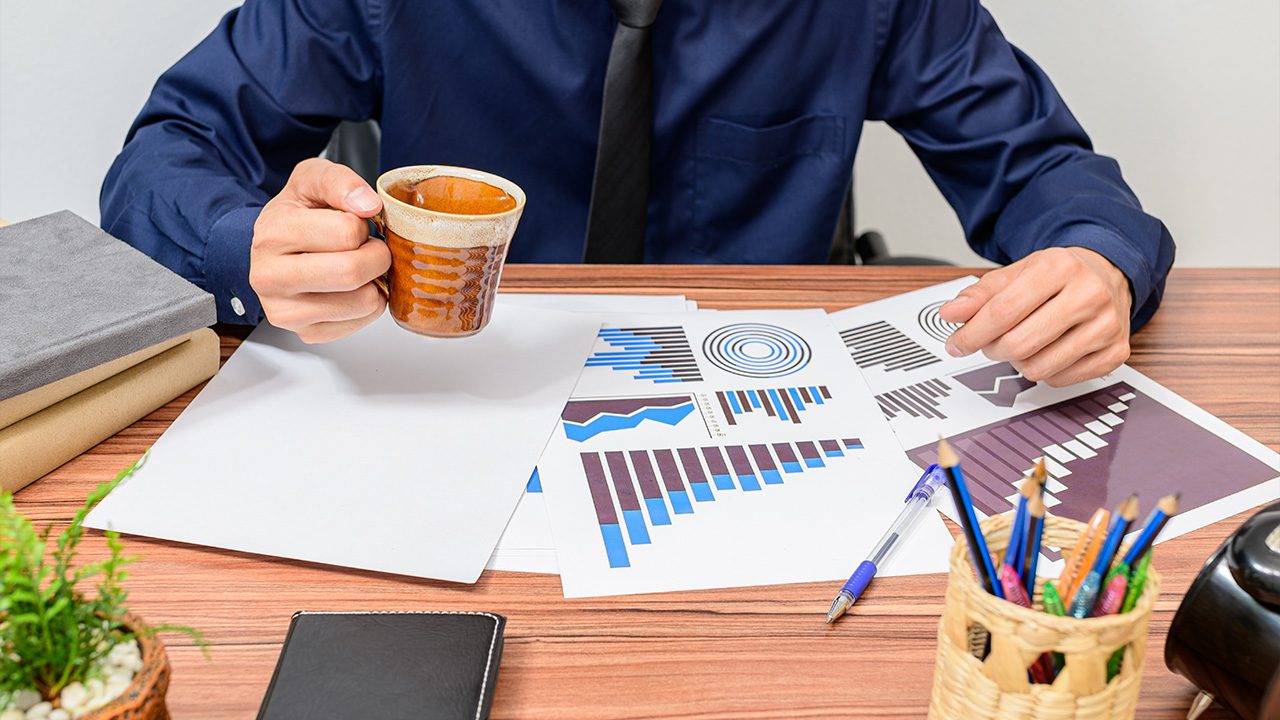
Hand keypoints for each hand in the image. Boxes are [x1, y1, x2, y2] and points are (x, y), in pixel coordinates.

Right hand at [249, 158, 390, 342]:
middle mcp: (269, 277)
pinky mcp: (306, 334)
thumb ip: (340, 182)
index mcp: (272, 233)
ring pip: (362, 302)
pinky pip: (361, 323)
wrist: (275, 247)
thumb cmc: (298, 213)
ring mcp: (285, 311)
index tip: (352, 225)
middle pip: (352, 272)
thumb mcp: (313, 179)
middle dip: (376, 256)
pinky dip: (368, 305)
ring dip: (375, 282)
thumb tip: (367, 205)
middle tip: (370, 248)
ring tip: (359, 267)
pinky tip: (351, 289)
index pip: (347, 232)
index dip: (361, 225)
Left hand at [939, 247, 1132, 386]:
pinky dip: (1043, 371)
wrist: (1107, 274)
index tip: (956, 344)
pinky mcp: (1116, 352)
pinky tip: (1046, 350)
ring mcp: (1107, 326)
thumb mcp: (1016, 274)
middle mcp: (1089, 295)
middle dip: (993, 349)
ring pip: (1038, 368)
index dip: (971, 334)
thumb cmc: (1058, 276)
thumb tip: (950, 314)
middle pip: (1019, 345)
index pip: (1003, 312)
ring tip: (1020, 342)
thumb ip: (979, 295)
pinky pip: (1060, 380)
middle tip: (990, 342)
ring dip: (1017, 362)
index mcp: (1059, 268)